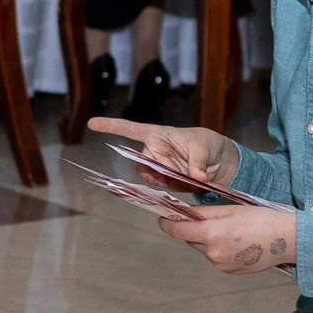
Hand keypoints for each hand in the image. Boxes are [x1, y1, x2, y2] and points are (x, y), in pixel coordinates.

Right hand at [87, 116, 237, 188]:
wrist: (220, 162)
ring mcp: (159, 168)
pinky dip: (172, 189)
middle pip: (143, 162)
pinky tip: (186, 184)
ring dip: (164, 181)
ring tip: (184, 177)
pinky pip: (161, 189)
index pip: (130, 129)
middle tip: (177, 170)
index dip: (111, 126)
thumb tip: (196, 177)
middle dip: (158, 168)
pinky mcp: (165, 183)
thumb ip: (198, 163)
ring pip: (149, 178)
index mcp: (158, 135)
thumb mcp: (204, 148)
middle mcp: (154, 151)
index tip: (92, 123)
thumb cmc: (208, 145)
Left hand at [159, 204, 295, 275]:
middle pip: (191, 241)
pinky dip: (220, 250)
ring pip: (205, 250)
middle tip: (213, 221)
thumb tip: (184, 214)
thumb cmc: (260, 219)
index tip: (163, 219)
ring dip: (209, 241)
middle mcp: (213, 253)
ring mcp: (221, 265)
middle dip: (196, 231)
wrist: (286, 239)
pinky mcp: (229, 271)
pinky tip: (238, 244)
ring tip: (232, 232)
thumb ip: (204, 213)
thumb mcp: (230, 209)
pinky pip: (216, 258)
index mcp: (211, 234)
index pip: (178, 231)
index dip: (168, 224)